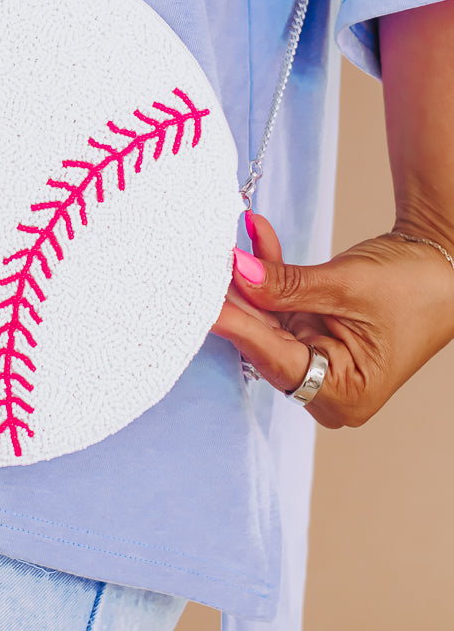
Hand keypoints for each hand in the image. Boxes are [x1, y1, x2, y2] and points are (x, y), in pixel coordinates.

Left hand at [210, 212, 453, 427]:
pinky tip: (256, 236)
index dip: (237, 327)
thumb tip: (237, 273)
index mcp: (344, 393)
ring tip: (226, 245)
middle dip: (237, 299)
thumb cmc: (415, 285)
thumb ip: (286, 285)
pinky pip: (279, 305)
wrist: (447, 264)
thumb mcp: (346, 285)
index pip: (275, 359)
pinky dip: (269, 272)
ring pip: (266, 321)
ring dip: (249, 280)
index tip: (201, 305)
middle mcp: (326, 386)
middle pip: (265, 342)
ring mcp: (316, 358)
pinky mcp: (311, 333)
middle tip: (201, 268)